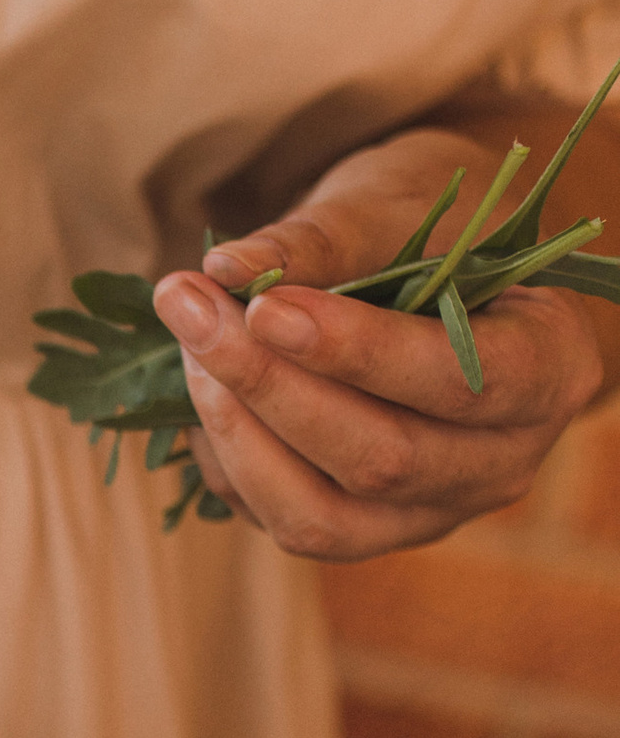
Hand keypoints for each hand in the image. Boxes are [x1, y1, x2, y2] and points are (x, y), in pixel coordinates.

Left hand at [150, 126, 608, 557]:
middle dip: (272, 386)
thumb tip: (228, 268)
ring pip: (321, 519)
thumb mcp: (395, 203)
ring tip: (186, 342)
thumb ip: (323, 239)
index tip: (266, 305)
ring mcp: (432, 512)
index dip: (357, 353)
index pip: (459, 381)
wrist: (430, 268)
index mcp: (550, 369)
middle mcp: (502, 462)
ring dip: (236, 432)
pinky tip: (199, 387)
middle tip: (190, 307)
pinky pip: (280, 521)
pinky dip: (226, 459)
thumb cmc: (426, 225)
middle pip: (383, 460)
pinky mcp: (364, 534)